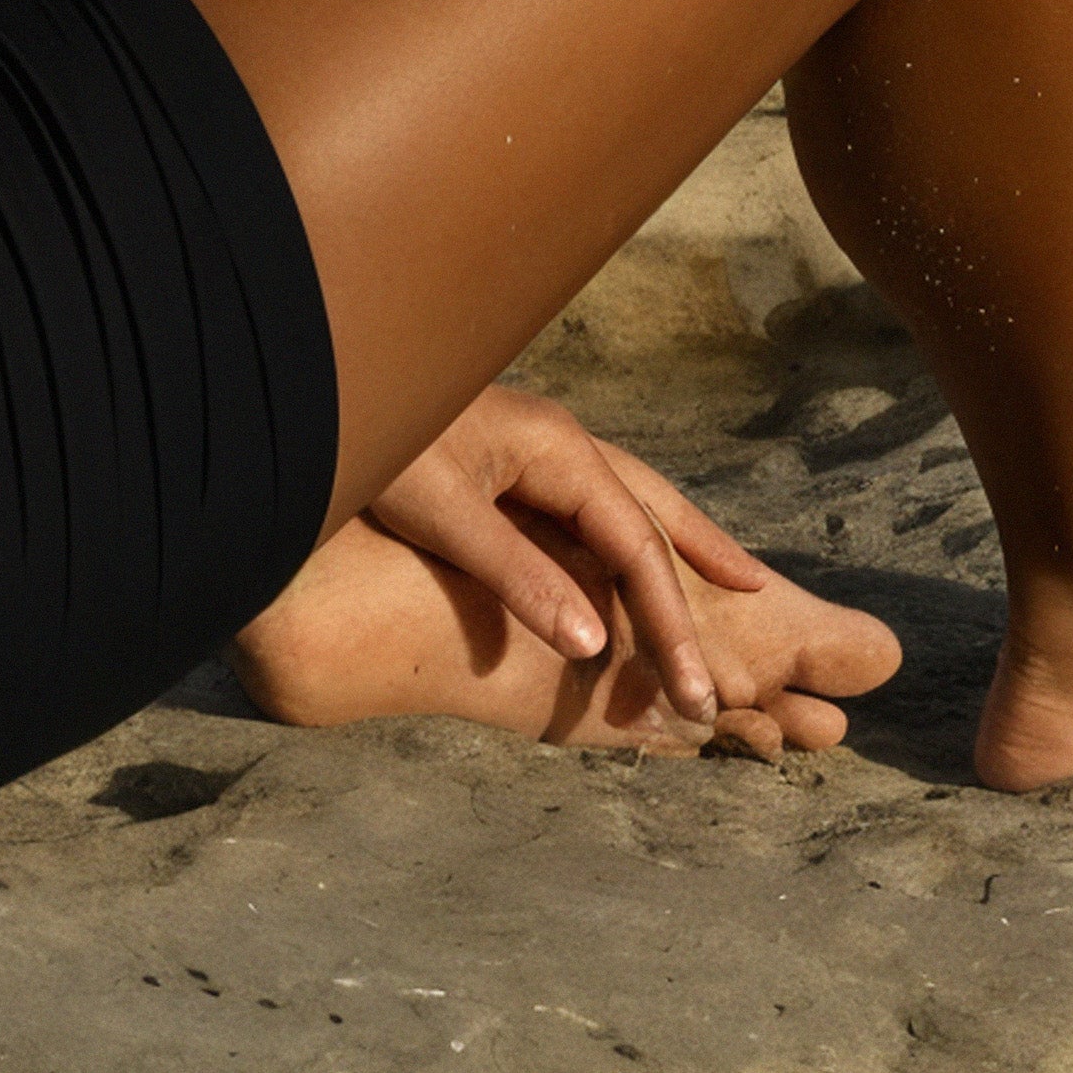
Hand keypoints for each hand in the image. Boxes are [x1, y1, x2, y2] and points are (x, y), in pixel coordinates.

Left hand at [364, 384, 856, 752]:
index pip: (639, 548)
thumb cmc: (373, 440)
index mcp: (558, 451)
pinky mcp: (511, 458)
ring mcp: (539, 447)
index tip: (697, 691)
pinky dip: (629, 539)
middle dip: (703, 578)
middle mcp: (561, 444)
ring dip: (679, 549)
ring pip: (630, 505)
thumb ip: (516, 578)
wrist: (317, 381)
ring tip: (734, 583)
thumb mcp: (441, 513)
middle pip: (654, 517)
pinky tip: (632, 558)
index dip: (673, 624)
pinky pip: (593, 506)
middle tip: (756, 630)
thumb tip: (590, 646)